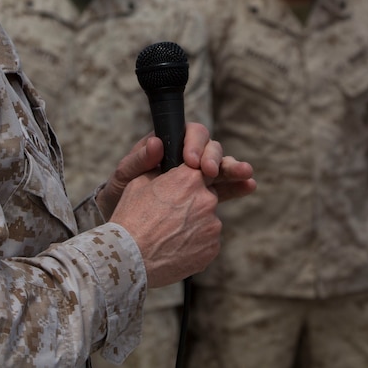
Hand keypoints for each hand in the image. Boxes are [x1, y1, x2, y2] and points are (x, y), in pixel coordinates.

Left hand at [95, 123, 254, 218]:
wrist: (124, 232)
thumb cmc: (119, 197)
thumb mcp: (123, 179)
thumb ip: (137, 161)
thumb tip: (157, 143)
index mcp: (169, 148)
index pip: (189, 134)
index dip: (194, 143)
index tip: (191, 161)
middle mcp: (187, 159)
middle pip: (210, 149)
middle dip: (216, 158)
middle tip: (212, 173)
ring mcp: (198, 179)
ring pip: (222, 168)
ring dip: (234, 169)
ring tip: (246, 174)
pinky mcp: (205, 199)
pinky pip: (224, 190)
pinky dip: (237, 187)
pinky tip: (248, 187)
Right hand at [111, 165, 222, 287]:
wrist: (129, 258)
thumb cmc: (131, 219)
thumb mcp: (139, 183)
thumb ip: (161, 171)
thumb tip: (169, 169)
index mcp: (190, 179)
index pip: (201, 171)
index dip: (189, 181)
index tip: (179, 190)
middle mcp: (206, 199)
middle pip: (206, 196)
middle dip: (193, 203)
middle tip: (171, 216)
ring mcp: (212, 225)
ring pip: (207, 220)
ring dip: (195, 224)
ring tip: (171, 235)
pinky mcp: (213, 247)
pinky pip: (208, 241)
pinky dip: (196, 244)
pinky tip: (176, 248)